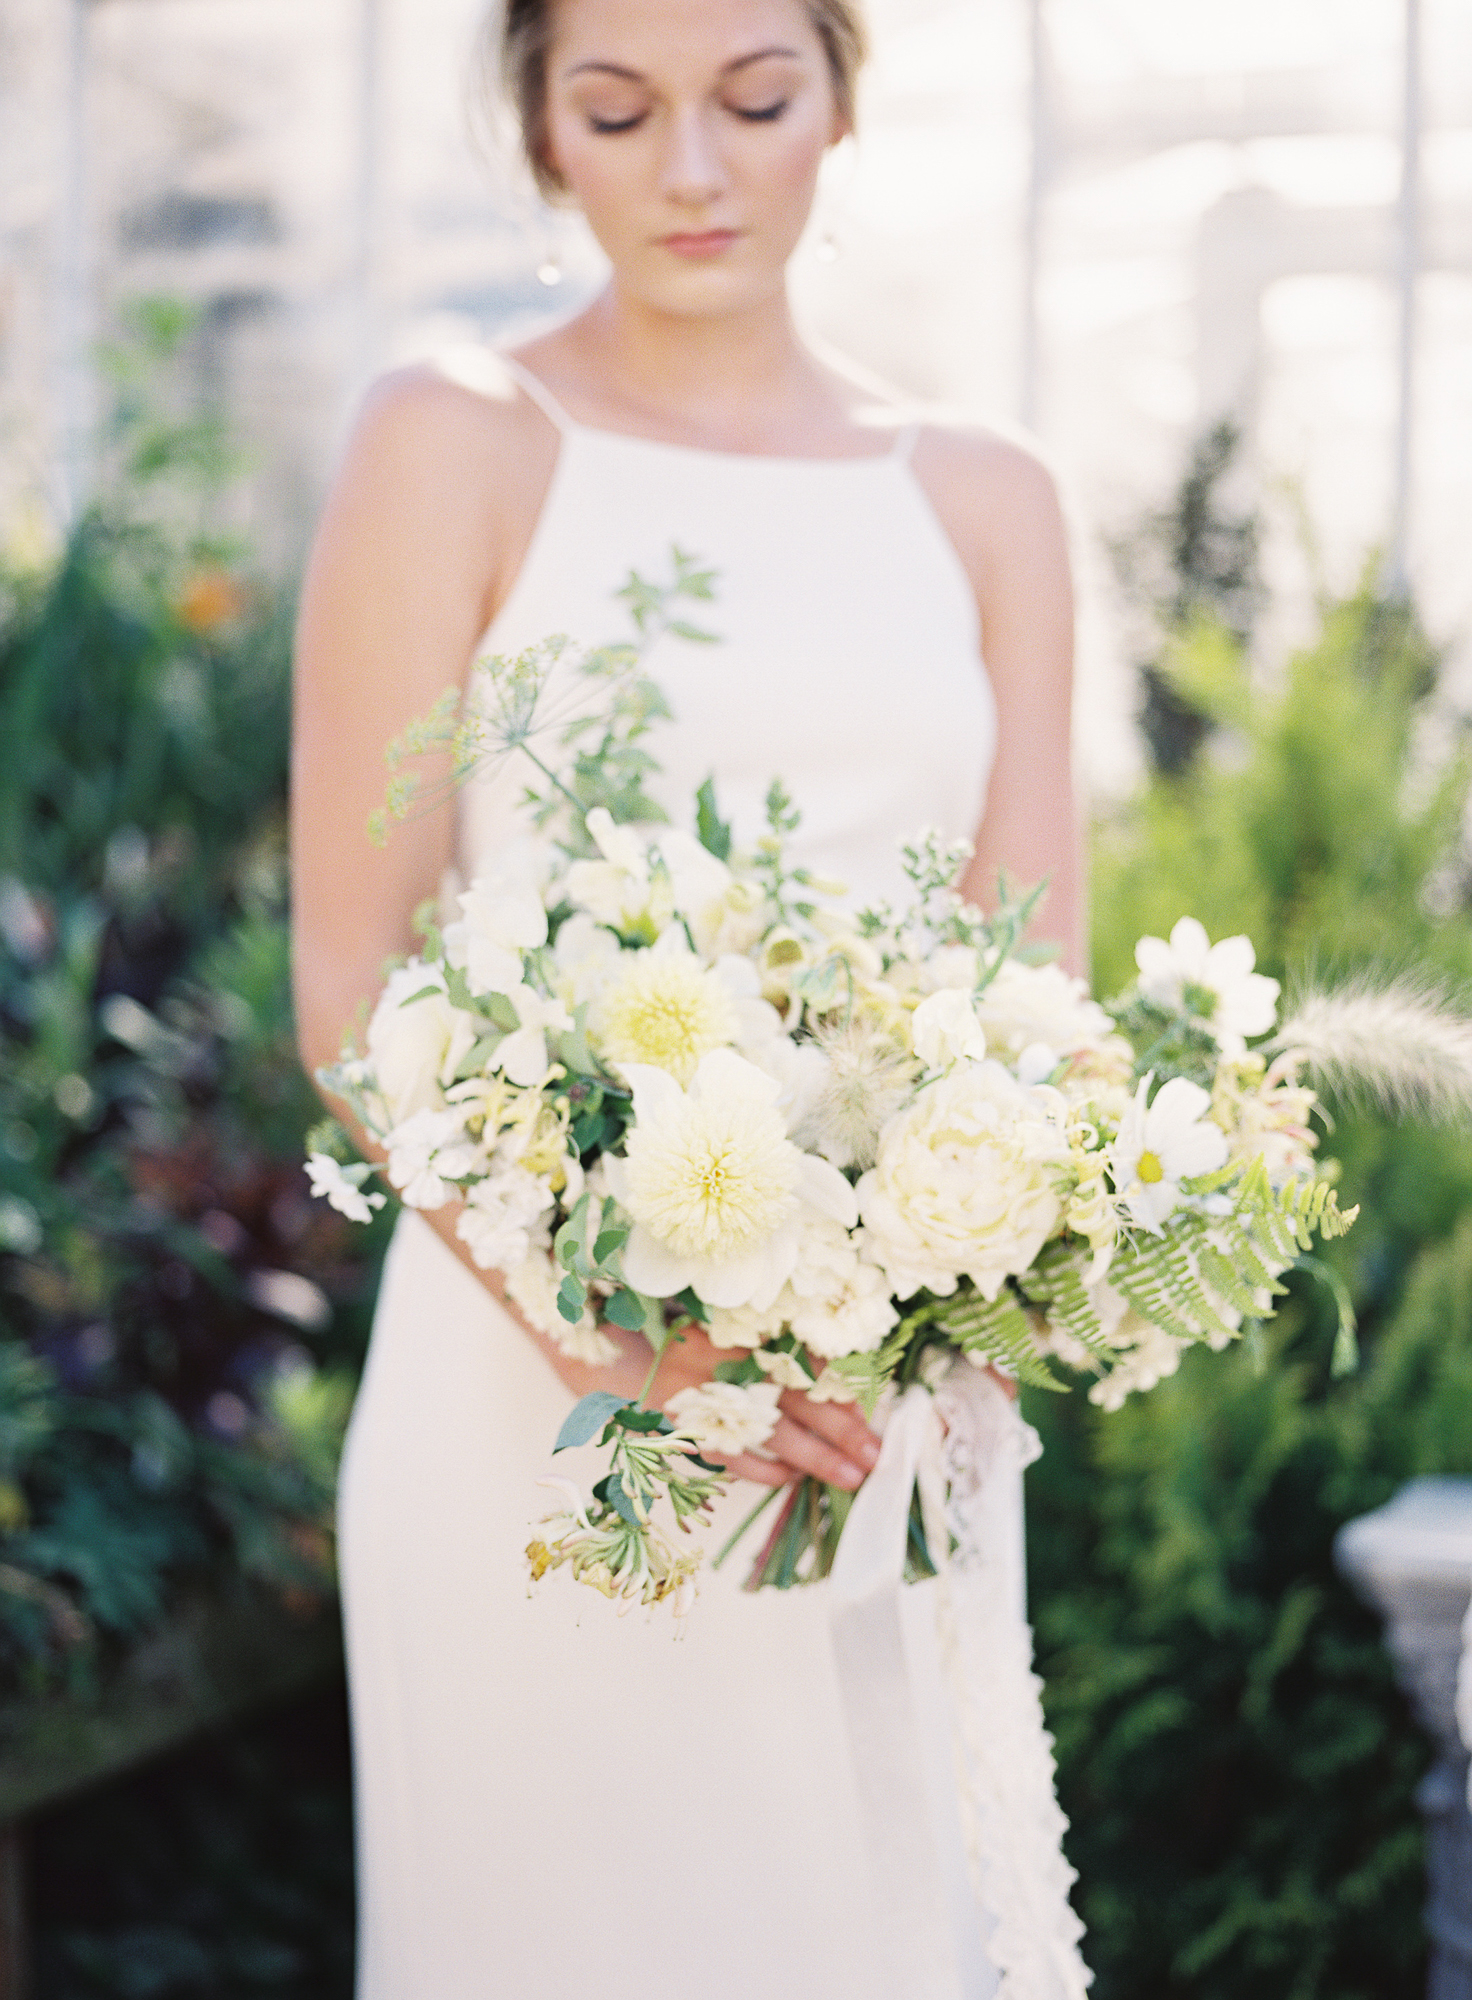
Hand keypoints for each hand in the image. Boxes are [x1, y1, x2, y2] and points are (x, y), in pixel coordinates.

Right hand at [646, 1325, 882, 1492]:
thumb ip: (782, 1351)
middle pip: (799, 1402)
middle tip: (875, 1456)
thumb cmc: (698, 1345)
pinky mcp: (694, 1432)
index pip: (807, 1365)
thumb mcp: (740, 1333)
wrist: (630, 1360)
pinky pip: (740, 1461)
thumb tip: (841, 1386)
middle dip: (842, 1432)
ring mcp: (712, 1403)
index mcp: (749, 1337)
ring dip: (817, 1460)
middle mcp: (733, 1368)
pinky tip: (794, 1477)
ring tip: (850, 1478)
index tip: (868, 1412)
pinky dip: (770, 1472)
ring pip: (774, 1437)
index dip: (841, 1392)